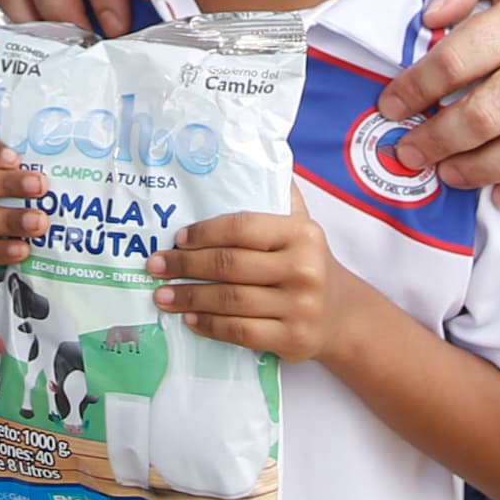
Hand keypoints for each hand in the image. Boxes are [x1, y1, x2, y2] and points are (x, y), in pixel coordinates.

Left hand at [153, 191, 336, 360]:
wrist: (343, 316)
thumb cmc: (309, 265)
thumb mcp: (302, 228)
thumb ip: (276, 198)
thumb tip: (247, 160)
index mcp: (302, 234)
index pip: (243, 227)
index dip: (205, 232)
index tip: (177, 238)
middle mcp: (303, 269)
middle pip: (230, 265)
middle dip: (186, 265)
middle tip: (156, 265)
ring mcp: (299, 307)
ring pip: (230, 301)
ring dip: (190, 298)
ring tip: (162, 295)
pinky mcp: (292, 339)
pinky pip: (240, 331)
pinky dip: (210, 325)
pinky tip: (190, 319)